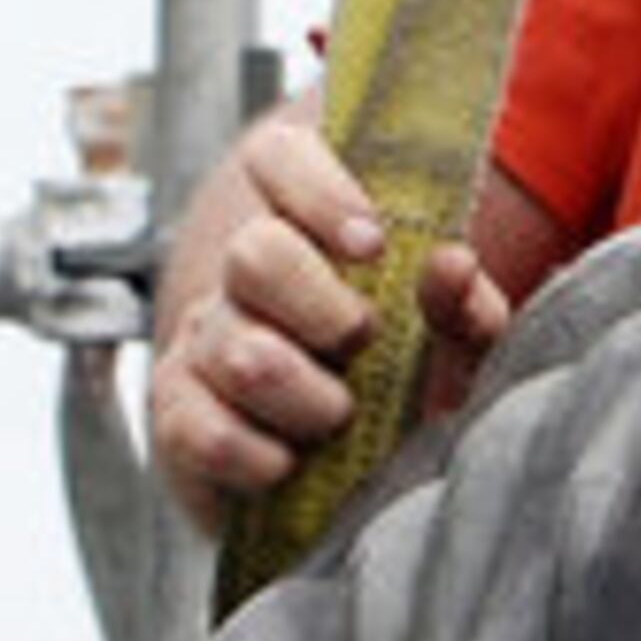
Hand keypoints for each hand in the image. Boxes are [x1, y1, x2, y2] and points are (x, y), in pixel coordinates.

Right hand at [146, 96, 513, 534]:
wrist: (361, 483)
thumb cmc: (412, 389)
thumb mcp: (458, 346)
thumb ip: (464, 305)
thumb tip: (452, 263)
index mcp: (313, 228)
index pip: (279, 156)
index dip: (317, 188)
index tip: (372, 245)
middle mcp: (248, 274)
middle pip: (254, 252)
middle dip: (323, 309)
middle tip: (364, 346)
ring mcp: (204, 339)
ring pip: (238, 349)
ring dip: (307, 397)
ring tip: (340, 418)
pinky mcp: (176, 412)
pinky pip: (198, 427)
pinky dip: (258, 454)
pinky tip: (288, 463)